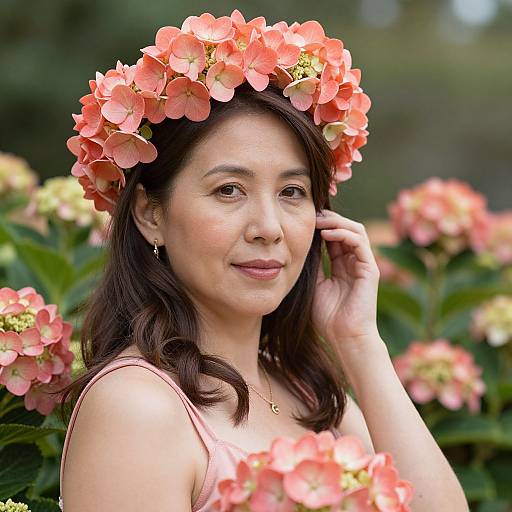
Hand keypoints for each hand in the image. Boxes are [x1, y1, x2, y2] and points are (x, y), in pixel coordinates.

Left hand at [312, 209, 380, 353]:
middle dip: (329, 219)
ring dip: (336, 222)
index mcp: (342, 265)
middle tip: (311, 215)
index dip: (321, 226)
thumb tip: (302, 244)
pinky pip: (359, 243)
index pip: (334, 237)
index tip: (304, 220)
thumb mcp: (314, 284)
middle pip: (346, 229)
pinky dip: (343, 234)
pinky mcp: (371, 269)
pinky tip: (326, 234)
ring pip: (355, 230)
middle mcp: (355, 262)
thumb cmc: (328, 317)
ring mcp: (364, 264)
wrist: (343, 338)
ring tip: (318, 221)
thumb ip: (313, 265)